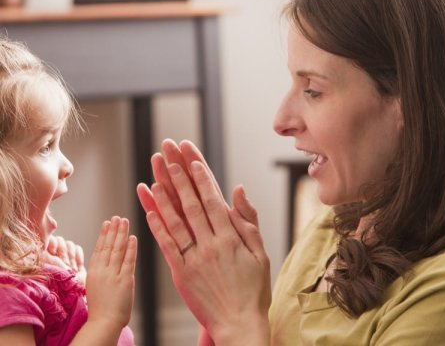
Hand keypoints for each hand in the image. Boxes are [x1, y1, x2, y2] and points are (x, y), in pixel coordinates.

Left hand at [44, 235, 86, 284]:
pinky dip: (78, 257)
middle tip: (65, 264)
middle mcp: (54, 252)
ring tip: (72, 268)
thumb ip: (46, 255)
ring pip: (69, 244)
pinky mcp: (76, 256)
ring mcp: (66, 254)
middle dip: (63, 252)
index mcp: (44, 254)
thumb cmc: (59, 283)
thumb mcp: (49, 268)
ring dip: (71, 256)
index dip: (52, 243)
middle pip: (60, 240)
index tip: (53, 251)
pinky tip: (78, 267)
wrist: (74, 292)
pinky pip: (78, 248)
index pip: (49, 239)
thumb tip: (43, 244)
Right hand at [86, 217, 136, 330]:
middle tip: (117, 217)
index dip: (104, 234)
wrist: (103, 322)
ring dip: (122, 234)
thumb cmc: (100, 308)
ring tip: (124, 221)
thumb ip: (100, 272)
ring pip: (118, 250)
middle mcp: (102, 271)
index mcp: (93, 272)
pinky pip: (128, 260)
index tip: (107, 222)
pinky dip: (131, 248)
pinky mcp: (125, 280)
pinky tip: (132, 237)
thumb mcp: (94, 286)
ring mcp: (113, 275)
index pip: (99, 248)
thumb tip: (105, 260)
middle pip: (108, 245)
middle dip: (113, 230)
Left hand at [138, 140, 270, 344]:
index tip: (190, 159)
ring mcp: (193, 259)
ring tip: (153, 176)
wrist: (239, 324)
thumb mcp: (261, 254)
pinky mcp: (181, 274)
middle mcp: (210, 244)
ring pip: (175, 222)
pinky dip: (157, 226)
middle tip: (168, 156)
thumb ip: (248, 221)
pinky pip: (166, 246)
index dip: (200, 178)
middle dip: (178, 177)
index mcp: (231, 238)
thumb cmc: (254, 289)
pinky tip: (148, 210)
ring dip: (163, 197)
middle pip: (191, 204)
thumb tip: (238, 190)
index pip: (212, 200)